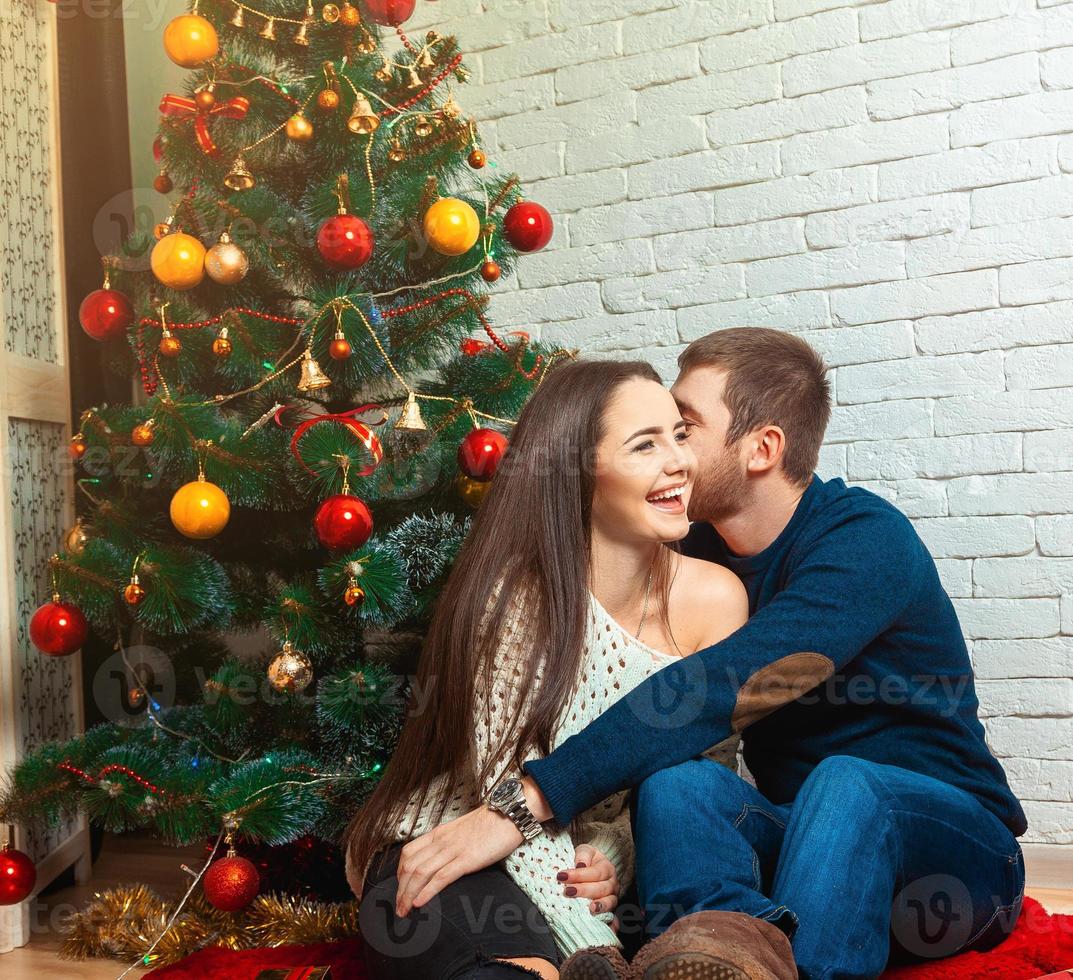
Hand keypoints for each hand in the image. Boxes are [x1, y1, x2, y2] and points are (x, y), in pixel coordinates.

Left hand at [395, 805, 522, 916]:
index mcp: (439, 833)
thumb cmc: (490, 823)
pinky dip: (427, 891)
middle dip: (400, 890)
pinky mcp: (467, 859)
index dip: (399, 873)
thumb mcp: (461, 830)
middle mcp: (441, 841)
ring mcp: (453, 850)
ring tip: (404, 912)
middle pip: (409, 866)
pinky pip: (441, 877)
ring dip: (408, 895)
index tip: (400, 889)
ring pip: (420, 873)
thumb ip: (449, 843)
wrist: (510, 813)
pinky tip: (420, 903)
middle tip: (398, 908)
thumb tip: (442, 859)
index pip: (408, 852)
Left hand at [558, 843, 619, 920]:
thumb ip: (583, 855)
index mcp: (607, 867)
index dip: (579, 875)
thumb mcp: (584, 851)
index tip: (562, 876)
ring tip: (590, 909)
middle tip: (568, 891)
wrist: (594, 867)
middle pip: (601, 888)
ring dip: (600, 906)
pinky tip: (608, 928)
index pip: (594, 872)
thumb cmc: (586, 860)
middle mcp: (612, 883)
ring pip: (609, 903)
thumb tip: (580, 866)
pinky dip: (612, 924)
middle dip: (584, 891)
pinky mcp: (610, 911)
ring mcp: (612, 898)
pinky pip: (613, 918)